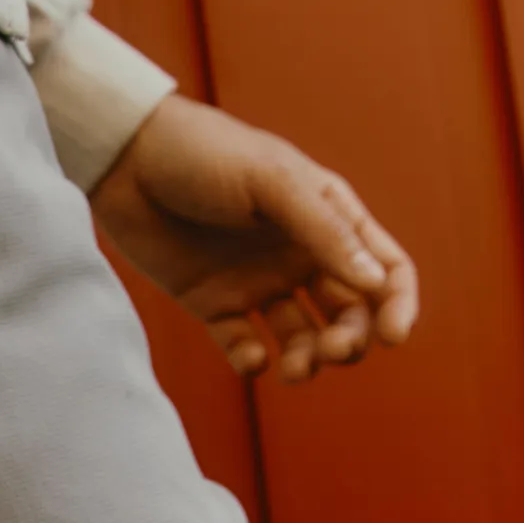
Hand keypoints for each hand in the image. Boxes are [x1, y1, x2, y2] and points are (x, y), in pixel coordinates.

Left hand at [89, 94, 418, 382]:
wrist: (125, 158)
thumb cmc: (205, 153)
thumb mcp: (272, 181)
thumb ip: (324, 231)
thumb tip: (376, 284)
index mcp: (328, 216)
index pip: (385, 270)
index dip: (397, 305)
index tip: (393, 336)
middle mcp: (299, 253)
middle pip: (349, 313)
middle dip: (349, 340)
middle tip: (330, 350)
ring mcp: (257, 281)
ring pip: (302, 337)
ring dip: (309, 359)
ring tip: (296, 369)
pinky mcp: (214, 303)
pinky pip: (244, 345)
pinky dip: (253, 361)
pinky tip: (251, 357)